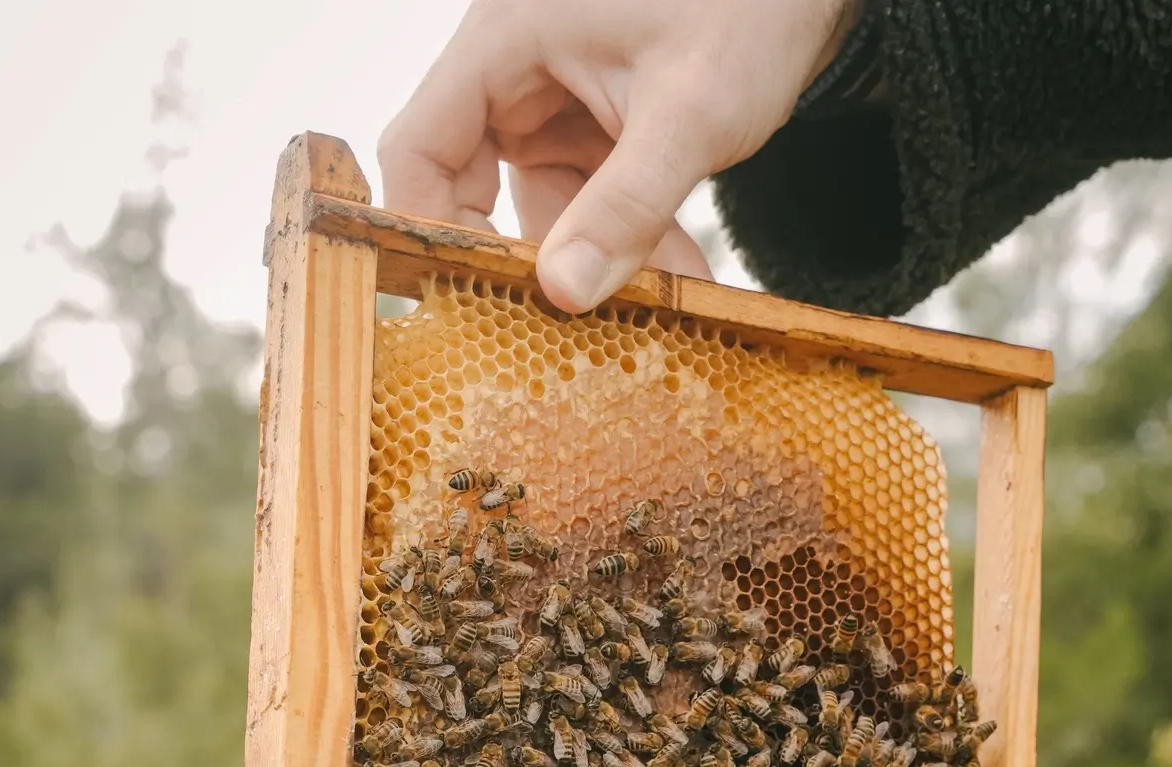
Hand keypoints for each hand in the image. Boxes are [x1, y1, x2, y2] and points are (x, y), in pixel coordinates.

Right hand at [379, 0, 861, 311]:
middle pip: (474, 187)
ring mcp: (557, 99)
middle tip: (568, 329)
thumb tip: (563, 295)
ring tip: (657, 310)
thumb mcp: (689, 112)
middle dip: (531, 262)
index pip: (419, 146)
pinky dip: (631, 242)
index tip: (467, 301)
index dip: (429, 226)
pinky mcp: (597, 125)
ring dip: (599, 263)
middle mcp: (517, 68)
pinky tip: (680, 283)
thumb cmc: (752, 6)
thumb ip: (625, 207)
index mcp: (505, 38)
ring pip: (547, 209)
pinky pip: (593, 202)